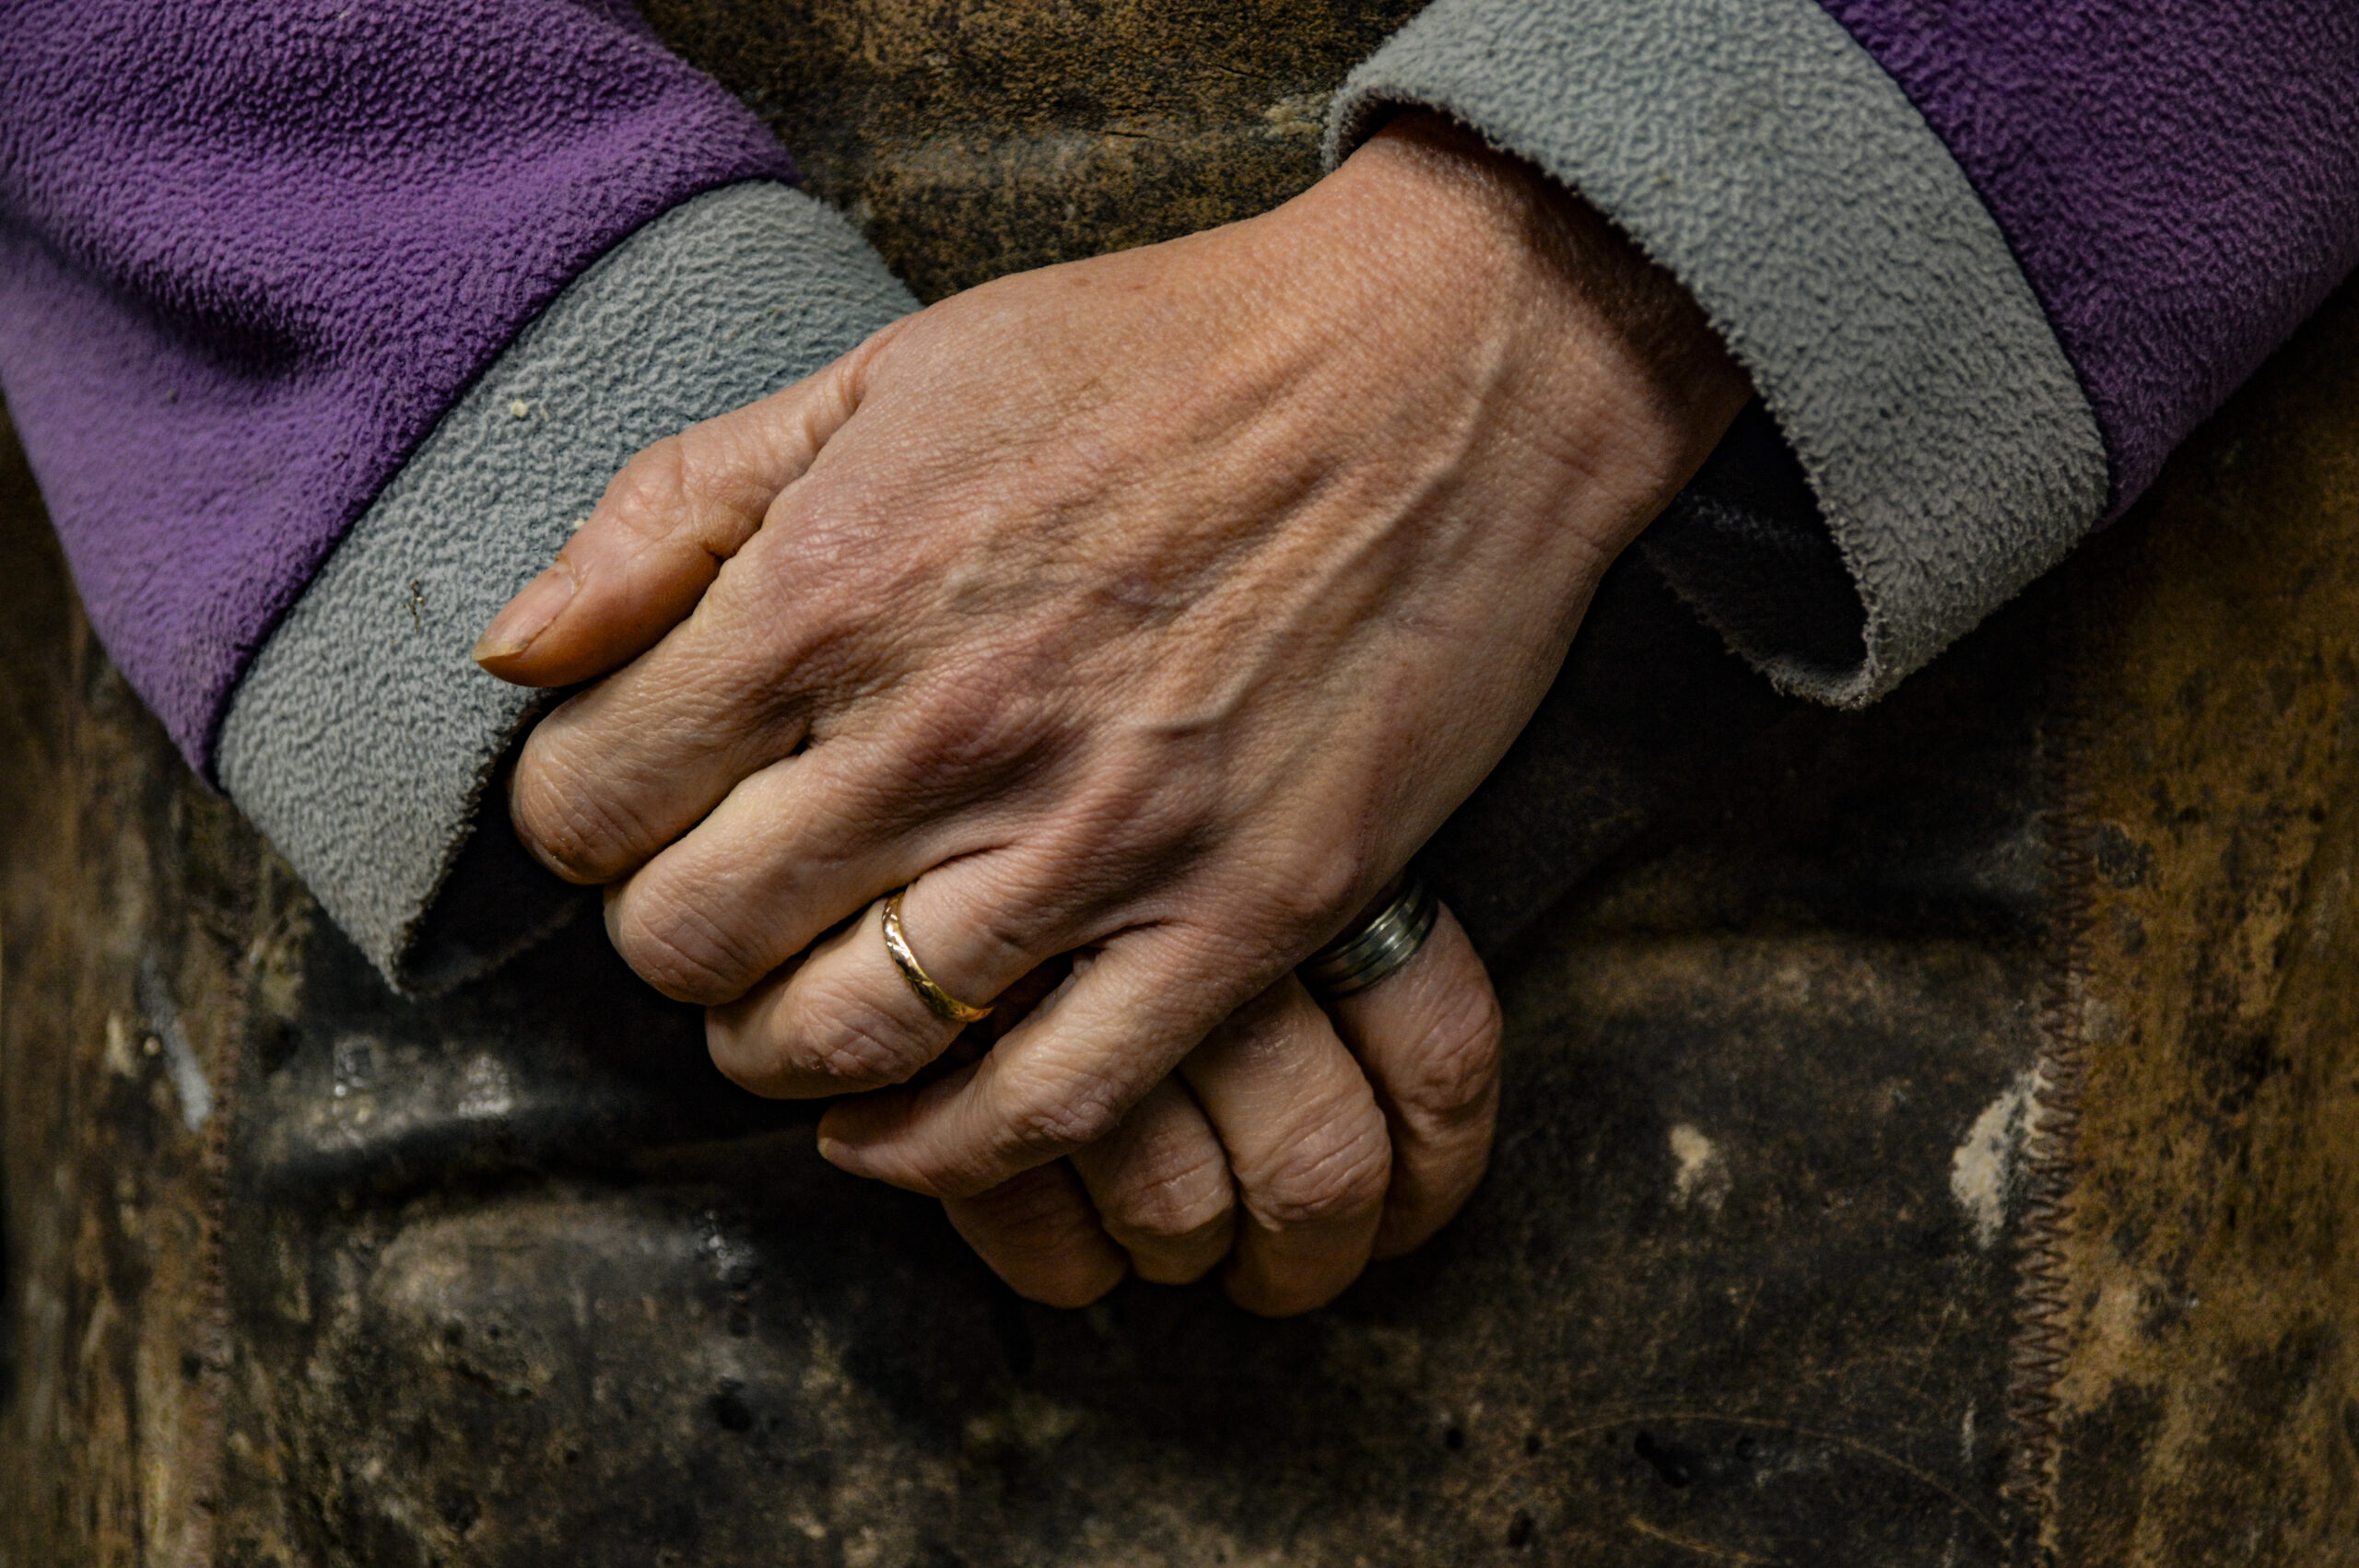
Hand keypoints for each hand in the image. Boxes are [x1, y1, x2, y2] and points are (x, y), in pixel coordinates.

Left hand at [476, 114, 1746, 1266]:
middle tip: (713, 903)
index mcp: (833, 585)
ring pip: (842, 1039)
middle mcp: (944, 730)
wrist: (1431, 377)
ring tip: (788, 1006)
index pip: (590, 799)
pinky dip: (936, 1147)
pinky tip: (894, 1122)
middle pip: (692, 938)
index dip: (582, 818)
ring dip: (774, 1050)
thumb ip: (673, 506)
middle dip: (669, 939)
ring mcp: (1096, 840)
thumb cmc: (1154, 358)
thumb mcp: (885, 374)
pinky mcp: (1233, 920)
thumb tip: (517, 651)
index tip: (631, 807)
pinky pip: (1041, 1107)